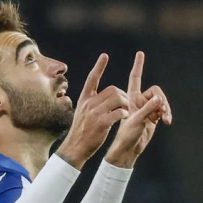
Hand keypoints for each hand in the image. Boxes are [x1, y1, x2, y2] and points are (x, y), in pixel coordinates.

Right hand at [56, 53, 130, 169]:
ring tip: (127, 111)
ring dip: (126, 104)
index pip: (92, 78)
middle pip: (113, 89)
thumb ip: (90, 103)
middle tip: (126, 104)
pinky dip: (125, 114)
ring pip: (118, 99)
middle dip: (123, 95)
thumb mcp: (82, 112)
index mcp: (84, 99)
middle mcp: (89, 103)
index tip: (105, 55)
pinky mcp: (102, 123)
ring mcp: (95, 112)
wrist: (76, 147)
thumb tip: (97, 95)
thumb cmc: (82, 131)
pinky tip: (125, 118)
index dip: (99, 66)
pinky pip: (119, 112)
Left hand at [105, 51, 171, 168]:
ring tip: (166, 118)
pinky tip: (167, 121)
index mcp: (131, 97)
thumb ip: (149, 109)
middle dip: (161, 100)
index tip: (140, 53)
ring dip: (165, 108)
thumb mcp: (137, 120)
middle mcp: (140, 101)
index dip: (138, 66)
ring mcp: (148, 109)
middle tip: (162, 110)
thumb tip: (160, 99)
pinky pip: (164, 111)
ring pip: (161, 102)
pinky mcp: (154, 117)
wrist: (129, 148)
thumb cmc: (127, 134)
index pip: (136, 78)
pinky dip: (167, 114)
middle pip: (156, 91)